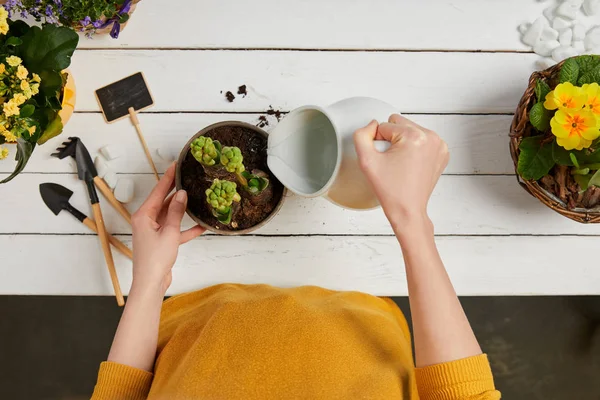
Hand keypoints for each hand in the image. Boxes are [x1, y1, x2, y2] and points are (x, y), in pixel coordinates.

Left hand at [131, 163, 204, 294]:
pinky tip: (201, 226)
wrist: (151, 282)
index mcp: (143, 215)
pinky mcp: (161, 241)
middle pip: (163, 201)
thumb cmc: (155, 259)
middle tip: (188, 177)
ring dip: (183, 210)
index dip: (168, 178)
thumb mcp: (169, 232)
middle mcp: (146, 221)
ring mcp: (153, 231)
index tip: (176, 165)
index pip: (158, 191)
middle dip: (176, 191)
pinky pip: (175, 230)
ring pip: (170, 215)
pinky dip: (186, 229)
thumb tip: (181, 193)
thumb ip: (176, 212)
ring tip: (195, 198)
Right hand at [354, 114, 448, 231]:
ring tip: (401, 164)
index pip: (385, 125)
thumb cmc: (391, 190)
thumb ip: (361, 136)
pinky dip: (414, 148)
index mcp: (415, 136)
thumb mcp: (366, 161)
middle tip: (393, 162)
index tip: (385, 160)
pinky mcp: (442, 152)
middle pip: (399, 123)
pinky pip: (421, 139)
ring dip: (403, 143)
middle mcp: (431, 137)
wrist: (408, 210)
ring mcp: (439, 145)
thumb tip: (373, 124)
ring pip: (410, 130)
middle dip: (391, 140)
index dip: (378, 143)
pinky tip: (410, 164)